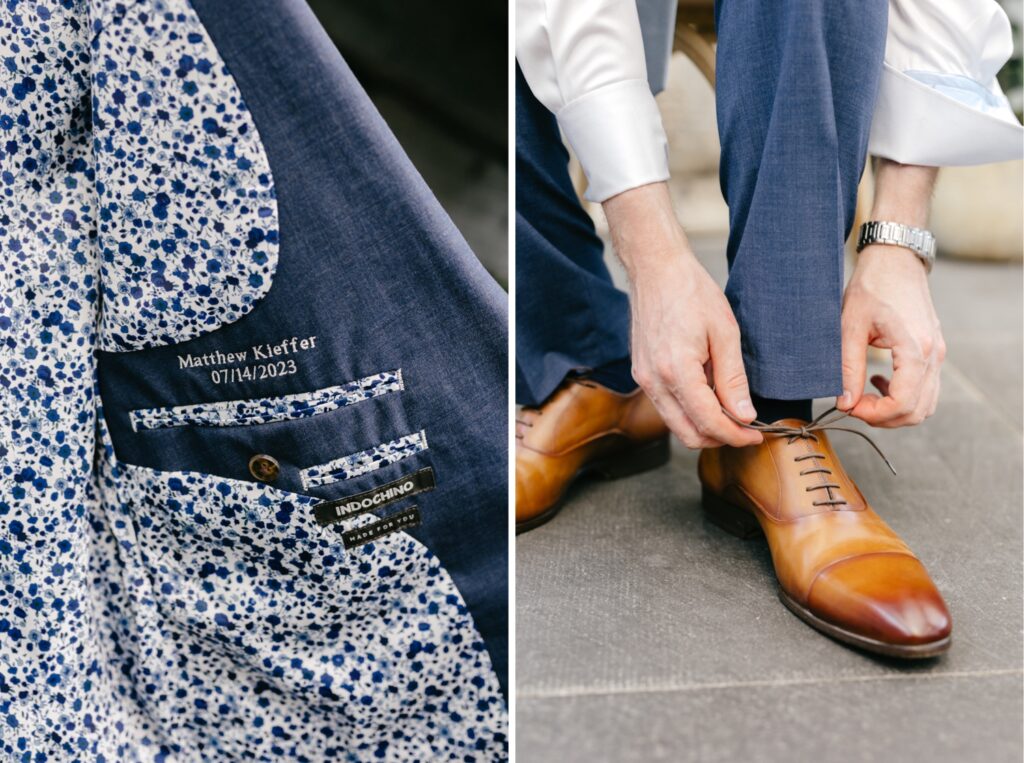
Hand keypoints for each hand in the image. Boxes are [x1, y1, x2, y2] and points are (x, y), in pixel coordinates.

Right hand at [603, 183, 762, 448]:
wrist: (656, 270)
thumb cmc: (690, 292)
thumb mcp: (724, 332)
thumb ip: (733, 378)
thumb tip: (744, 415)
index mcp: (675, 370)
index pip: (709, 422)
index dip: (736, 436)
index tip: (755, 436)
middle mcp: (654, 381)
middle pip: (688, 434)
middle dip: (719, 439)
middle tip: (746, 432)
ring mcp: (643, 379)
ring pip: (675, 424)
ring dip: (703, 428)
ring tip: (731, 414)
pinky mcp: (641, 374)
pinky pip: (666, 407)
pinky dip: (689, 412)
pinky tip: (709, 396)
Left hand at [838, 244, 944, 426]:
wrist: (895, 260)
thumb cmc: (872, 286)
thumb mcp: (850, 326)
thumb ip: (848, 367)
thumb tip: (844, 402)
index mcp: (915, 348)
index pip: (902, 404)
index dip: (873, 414)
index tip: (848, 405)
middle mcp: (934, 354)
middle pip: (917, 411)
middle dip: (883, 417)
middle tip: (853, 404)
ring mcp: (938, 354)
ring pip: (925, 404)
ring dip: (894, 410)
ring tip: (864, 394)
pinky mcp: (934, 351)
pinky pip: (926, 389)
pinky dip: (904, 396)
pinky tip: (878, 381)